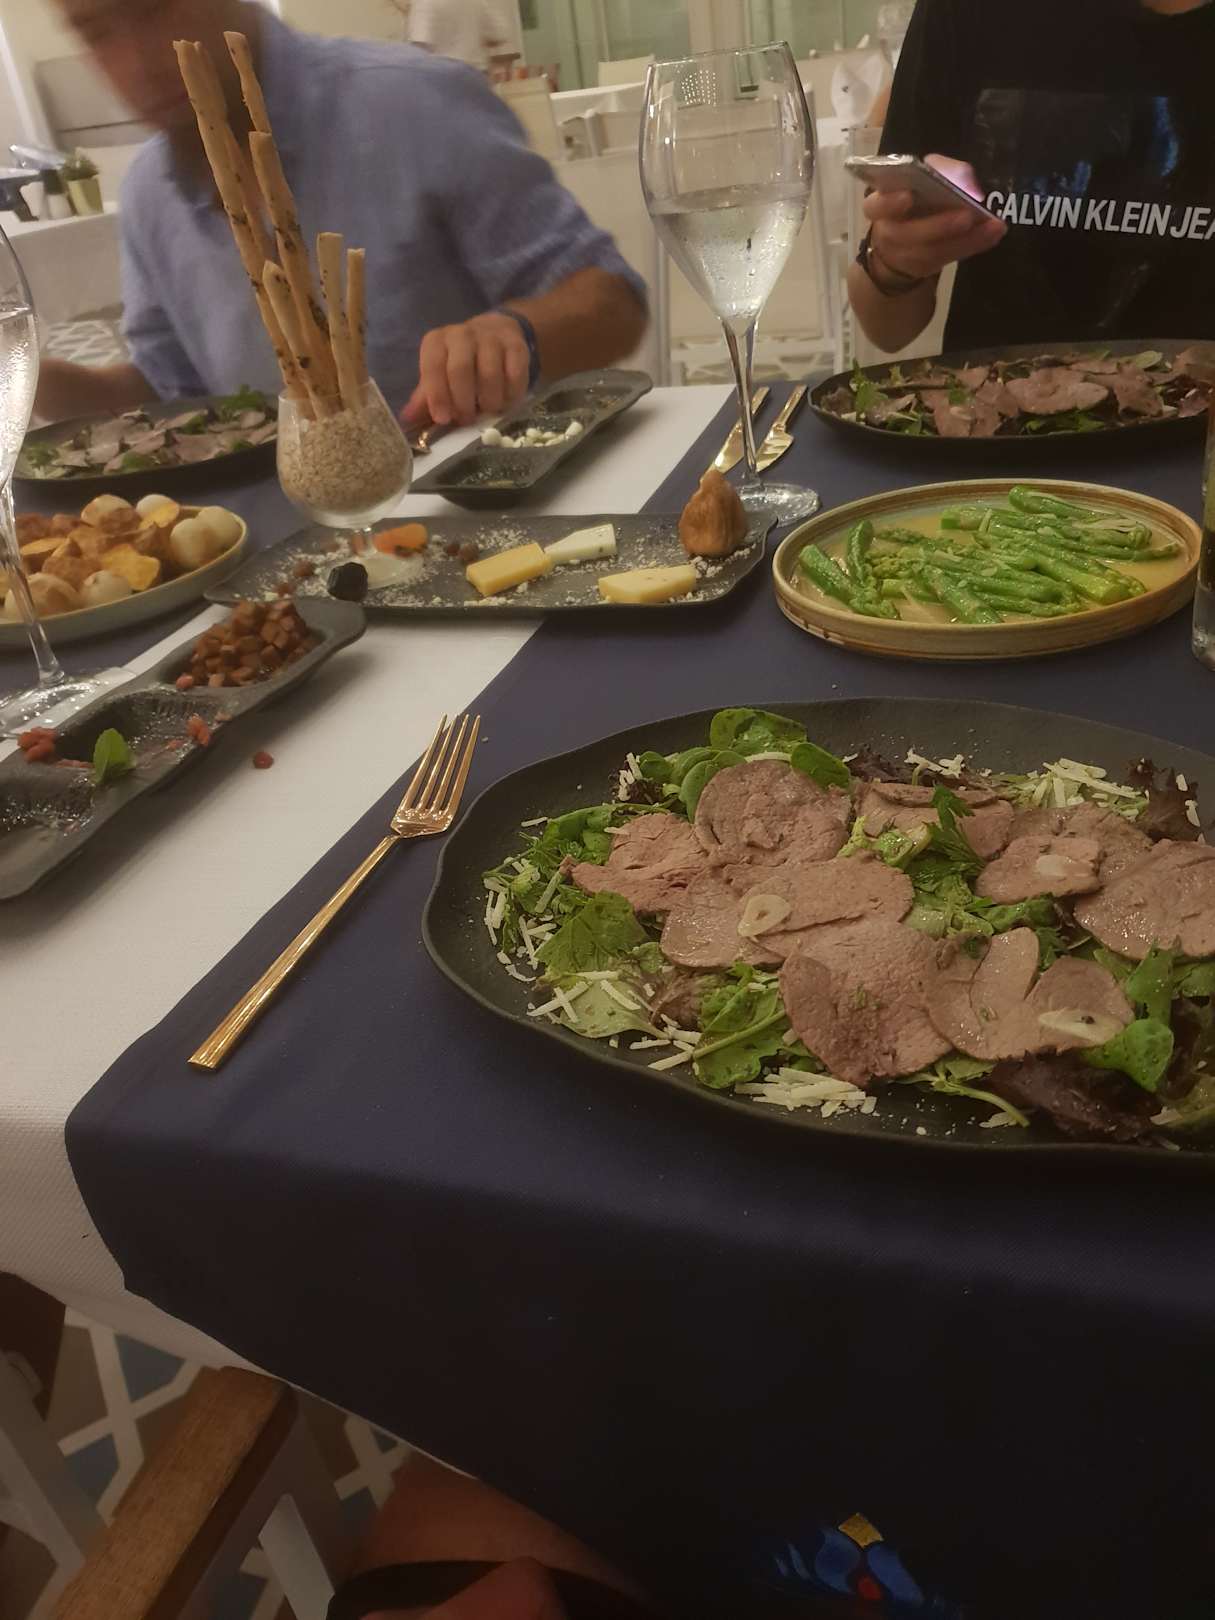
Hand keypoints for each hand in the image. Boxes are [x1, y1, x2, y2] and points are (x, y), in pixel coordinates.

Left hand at [401, 311, 530, 429]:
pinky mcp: (515, 345)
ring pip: (489, 373)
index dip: (437, 395)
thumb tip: (406, 420)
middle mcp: (461, 334)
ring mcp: (490, 337)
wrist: (493, 335)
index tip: (442, 419)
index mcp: (437, 341)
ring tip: (487, 411)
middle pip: (460, 369)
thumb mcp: (439, 376)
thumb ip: (425, 398)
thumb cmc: (460, 363)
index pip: (433, 366)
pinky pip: (515, 374)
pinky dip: (510, 394)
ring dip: (488, 401)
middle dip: (463, 401)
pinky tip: (506, 402)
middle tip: (467, 419)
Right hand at [864, 154, 1006, 282]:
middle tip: (966, 215)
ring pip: (932, 252)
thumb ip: (939, 171)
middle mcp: (888, 234)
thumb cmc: (912, 202)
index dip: (890, 203)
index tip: (908, 196)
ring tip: (992, 226)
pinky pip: (949, 257)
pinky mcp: (924, 267)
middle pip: (908, 234)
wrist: (901, 239)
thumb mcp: (920, 179)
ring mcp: (905, 255)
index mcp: (880, 206)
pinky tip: (994, 233)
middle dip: (938, 225)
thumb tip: (964, 178)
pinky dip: (974, 244)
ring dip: (965, 239)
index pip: (875, 206)